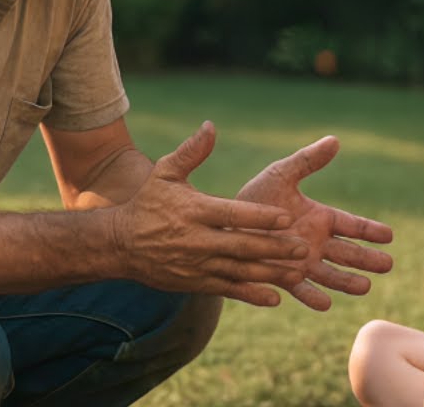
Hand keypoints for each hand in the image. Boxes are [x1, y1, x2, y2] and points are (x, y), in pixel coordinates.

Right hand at [108, 121, 309, 306]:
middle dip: (275, 249)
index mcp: (195, 210)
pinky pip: (227, 290)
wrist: (119, 244)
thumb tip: (211, 126)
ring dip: (270, 273)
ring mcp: (197, 264)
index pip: (233, 214)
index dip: (260, 216)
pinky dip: (251, 294)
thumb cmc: (148, 203)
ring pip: (240, 271)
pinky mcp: (195, 282)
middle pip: (243, 246)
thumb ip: (192, 152)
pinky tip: (274, 297)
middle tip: (304, 248)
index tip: (286, 217)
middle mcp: (197, 240)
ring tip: (298, 272)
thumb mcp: (165, 173)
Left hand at [236, 135, 393, 310]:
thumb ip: (307, 161)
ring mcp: (302, 262)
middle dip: (367, 259)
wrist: (225, 224)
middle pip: (348, 253)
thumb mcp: (280, 175)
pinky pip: (301, 289)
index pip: (352, 225)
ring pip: (331, 274)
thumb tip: (334, 140)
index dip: (370, 230)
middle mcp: (316, 243)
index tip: (389, 235)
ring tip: (365, 287)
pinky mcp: (283, 277)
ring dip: (347, 282)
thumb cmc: (254, 199)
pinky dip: (313, 297)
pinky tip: (326, 304)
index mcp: (320, 218)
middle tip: (388, 264)